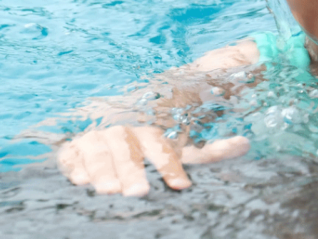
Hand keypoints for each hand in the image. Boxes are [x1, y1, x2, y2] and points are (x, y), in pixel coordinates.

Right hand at [57, 125, 249, 196]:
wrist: (107, 124)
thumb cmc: (151, 147)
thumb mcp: (180, 148)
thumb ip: (209, 151)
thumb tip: (245, 144)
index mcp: (151, 130)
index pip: (162, 144)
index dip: (171, 165)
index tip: (181, 186)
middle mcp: (124, 131)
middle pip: (129, 148)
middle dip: (133, 169)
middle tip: (139, 193)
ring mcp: (97, 137)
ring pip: (101, 150)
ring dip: (104, 170)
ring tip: (108, 191)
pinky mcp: (72, 147)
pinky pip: (72, 154)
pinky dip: (75, 166)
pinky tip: (79, 180)